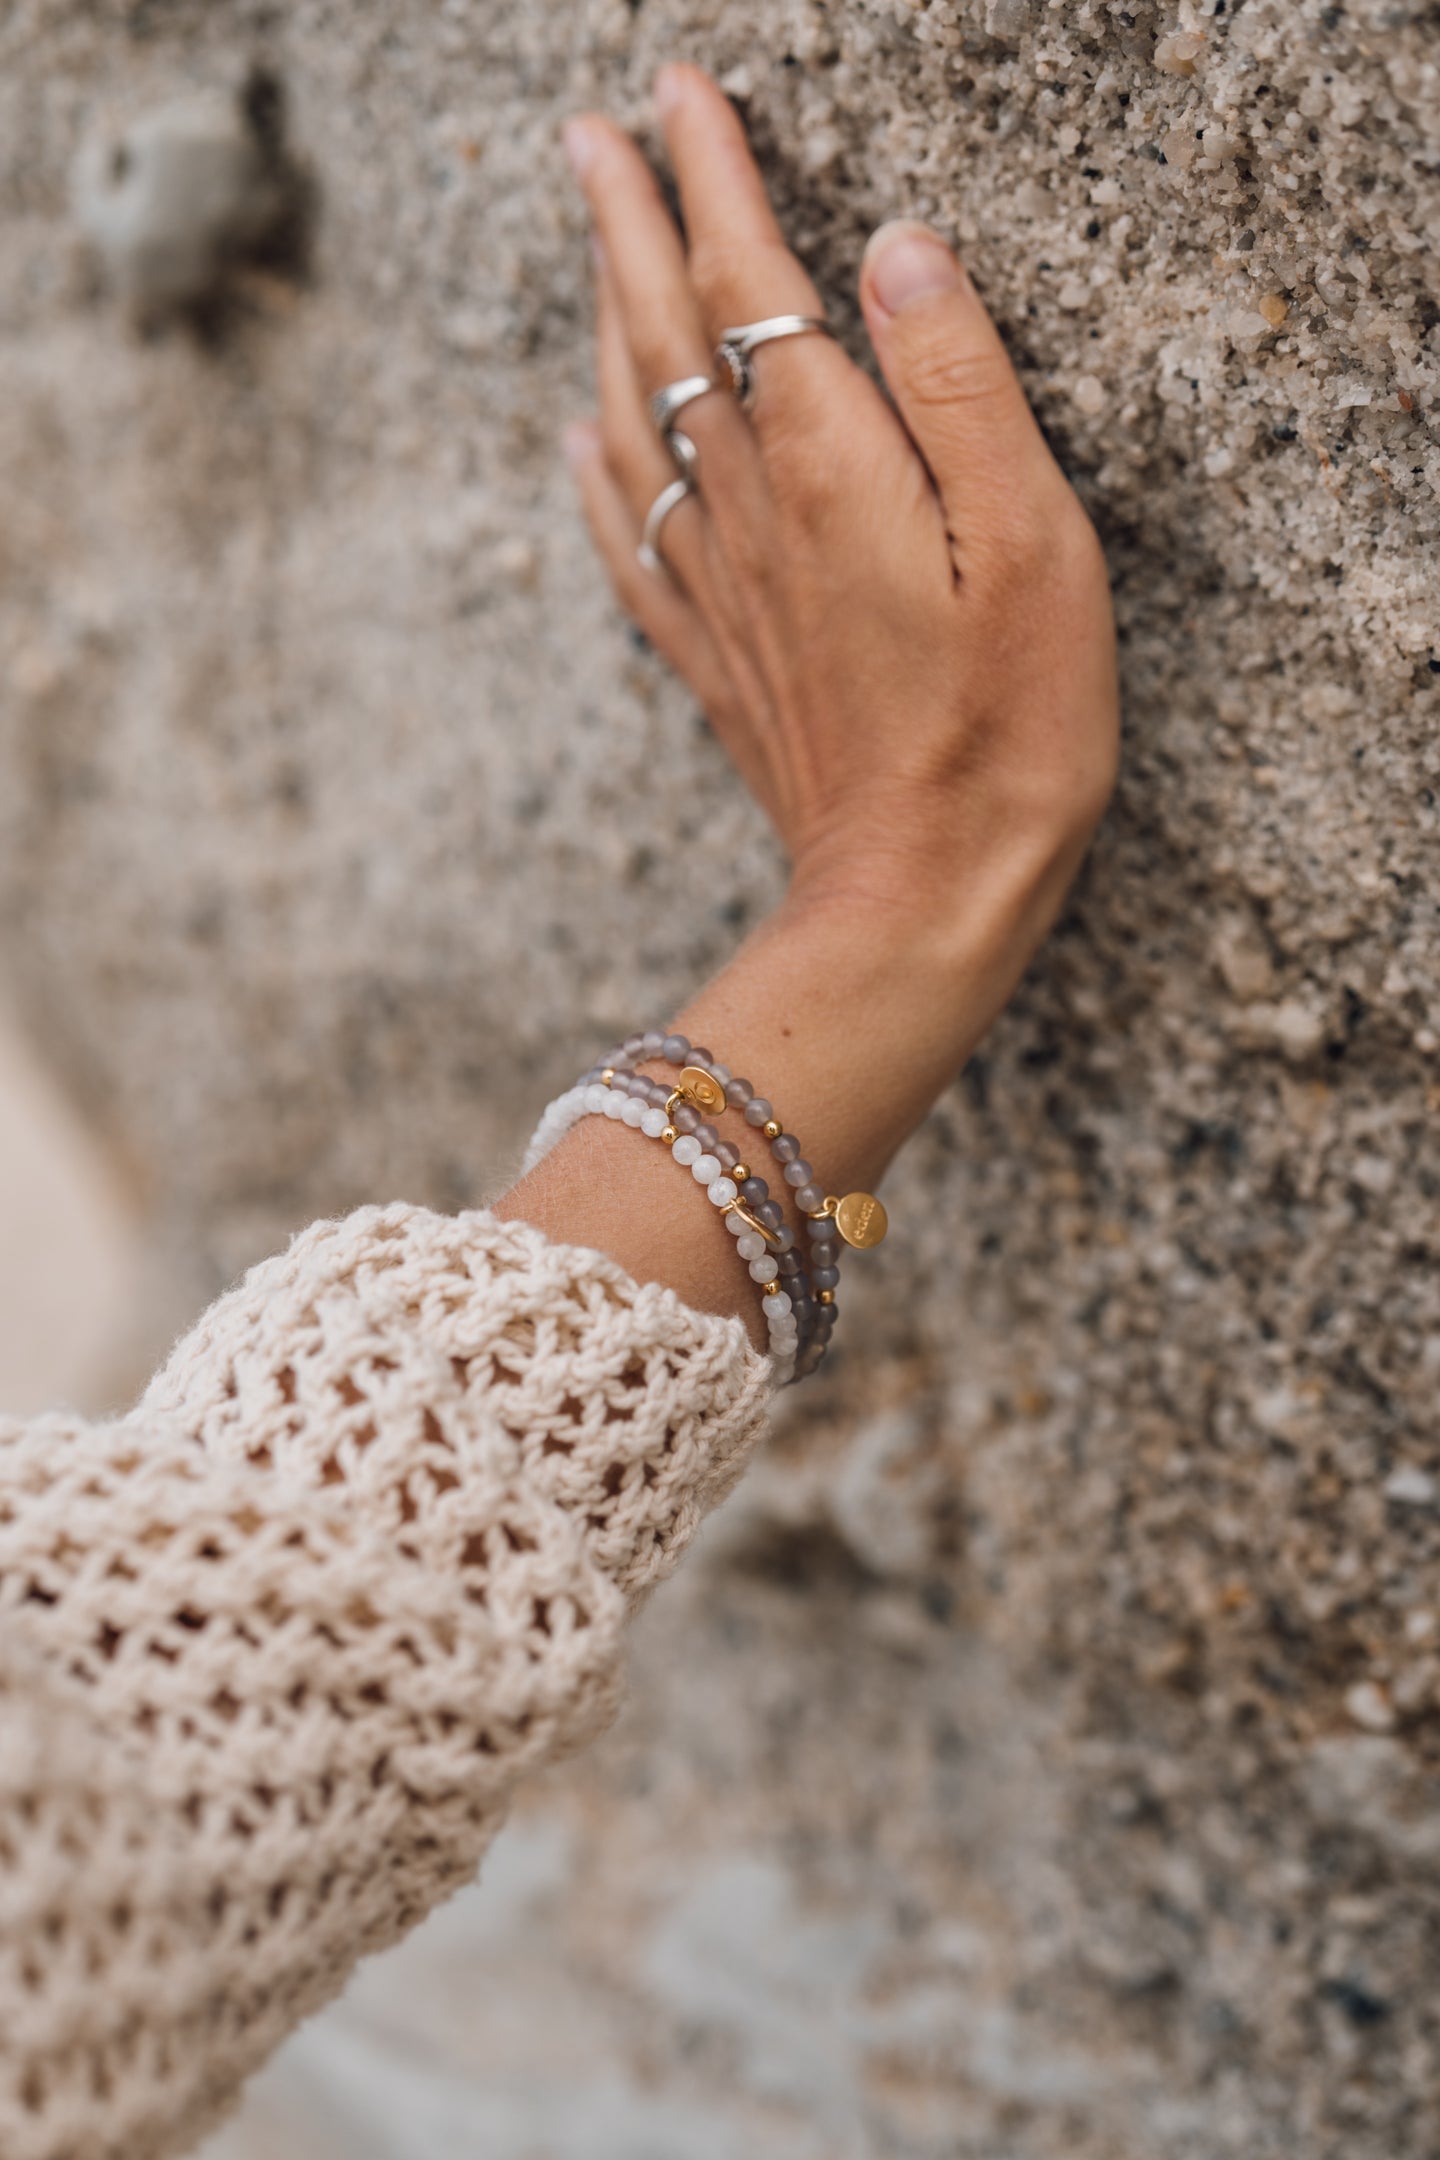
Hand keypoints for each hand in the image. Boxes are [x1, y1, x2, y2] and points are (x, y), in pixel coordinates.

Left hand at [561, 64, 1118, 956]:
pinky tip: (577, 441)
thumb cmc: (1006, 731)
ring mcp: (720, 589)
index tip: (680, 94)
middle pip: (667, 334)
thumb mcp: (1032, 545)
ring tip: (586, 242)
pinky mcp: (718, 658)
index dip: (711, 179)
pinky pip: (629, 541)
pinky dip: (594, 473)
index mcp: (828, 465)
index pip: (750, 282)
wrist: (920, 896)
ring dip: (604, 316)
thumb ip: (960, 386)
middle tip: (590, 133)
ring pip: (635, 419)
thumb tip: (894, 249)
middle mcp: (749, 512)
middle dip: (625, 220)